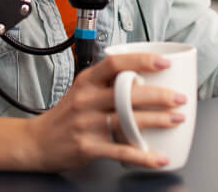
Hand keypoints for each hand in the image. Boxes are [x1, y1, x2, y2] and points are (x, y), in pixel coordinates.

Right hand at [23, 52, 187, 171]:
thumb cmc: (67, 114)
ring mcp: (87, 124)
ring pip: (127, 120)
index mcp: (87, 80)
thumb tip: (146, 76)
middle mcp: (86, 99)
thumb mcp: (82, 89)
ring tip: (177, 119)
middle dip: (159, 95)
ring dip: (157, 120)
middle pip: (127, 93)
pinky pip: (120, 152)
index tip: (164, 62)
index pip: (115, 63)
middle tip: (180, 97)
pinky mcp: (88, 147)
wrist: (38, 142)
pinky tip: (158, 157)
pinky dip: (142, 156)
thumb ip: (108, 82)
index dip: (141, 60)